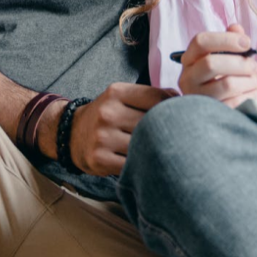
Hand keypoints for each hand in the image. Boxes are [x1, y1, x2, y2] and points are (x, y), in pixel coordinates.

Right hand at [39, 83, 173, 176]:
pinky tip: (145, 162)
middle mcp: (107, 112)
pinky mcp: (99, 159)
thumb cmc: (108, 115)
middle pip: (152, 123)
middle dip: (166, 131)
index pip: (156, 97)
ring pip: (144, 144)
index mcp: (116, 92)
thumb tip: (184, 99)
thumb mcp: (123, 97)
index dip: (173, 108)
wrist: (72, 134)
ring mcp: (102, 136)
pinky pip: (132, 164)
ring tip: (162, 151)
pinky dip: (142, 164)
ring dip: (156, 150)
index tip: (180, 116)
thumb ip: (151, 96)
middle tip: (177, 137)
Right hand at [178, 24, 256, 107]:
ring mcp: (197, 98)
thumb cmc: (219, 78)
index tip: (247, 42)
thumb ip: (229, 41)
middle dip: (240, 63)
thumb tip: (236, 28)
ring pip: (226, 85)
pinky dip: (253, 96)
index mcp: (189, 59)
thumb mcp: (221, 57)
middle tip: (255, 66)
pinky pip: (235, 103)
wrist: (210, 112)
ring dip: (249, 81)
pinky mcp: (210, 115)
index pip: (201, 42)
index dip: (226, 39)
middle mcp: (187, 78)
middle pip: (211, 64)